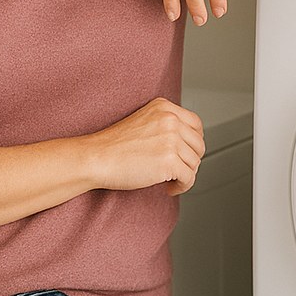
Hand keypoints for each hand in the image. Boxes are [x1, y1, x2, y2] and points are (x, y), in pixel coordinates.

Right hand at [82, 98, 204, 194]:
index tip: (186, 153)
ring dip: (185, 175)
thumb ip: (164, 126)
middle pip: (199, 144)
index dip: (193, 142)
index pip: (196, 124)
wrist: (96, 158)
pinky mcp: (169, 161)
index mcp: (164, 107)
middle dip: (190, 160)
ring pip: (195, 162)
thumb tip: (187, 145)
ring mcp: (171, 139)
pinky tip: (169, 188)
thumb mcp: (143, 122)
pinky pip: (189, 178)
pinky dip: (182, 186)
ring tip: (170, 180)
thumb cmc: (113, 145)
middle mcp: (170, 120)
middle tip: (177, 170)